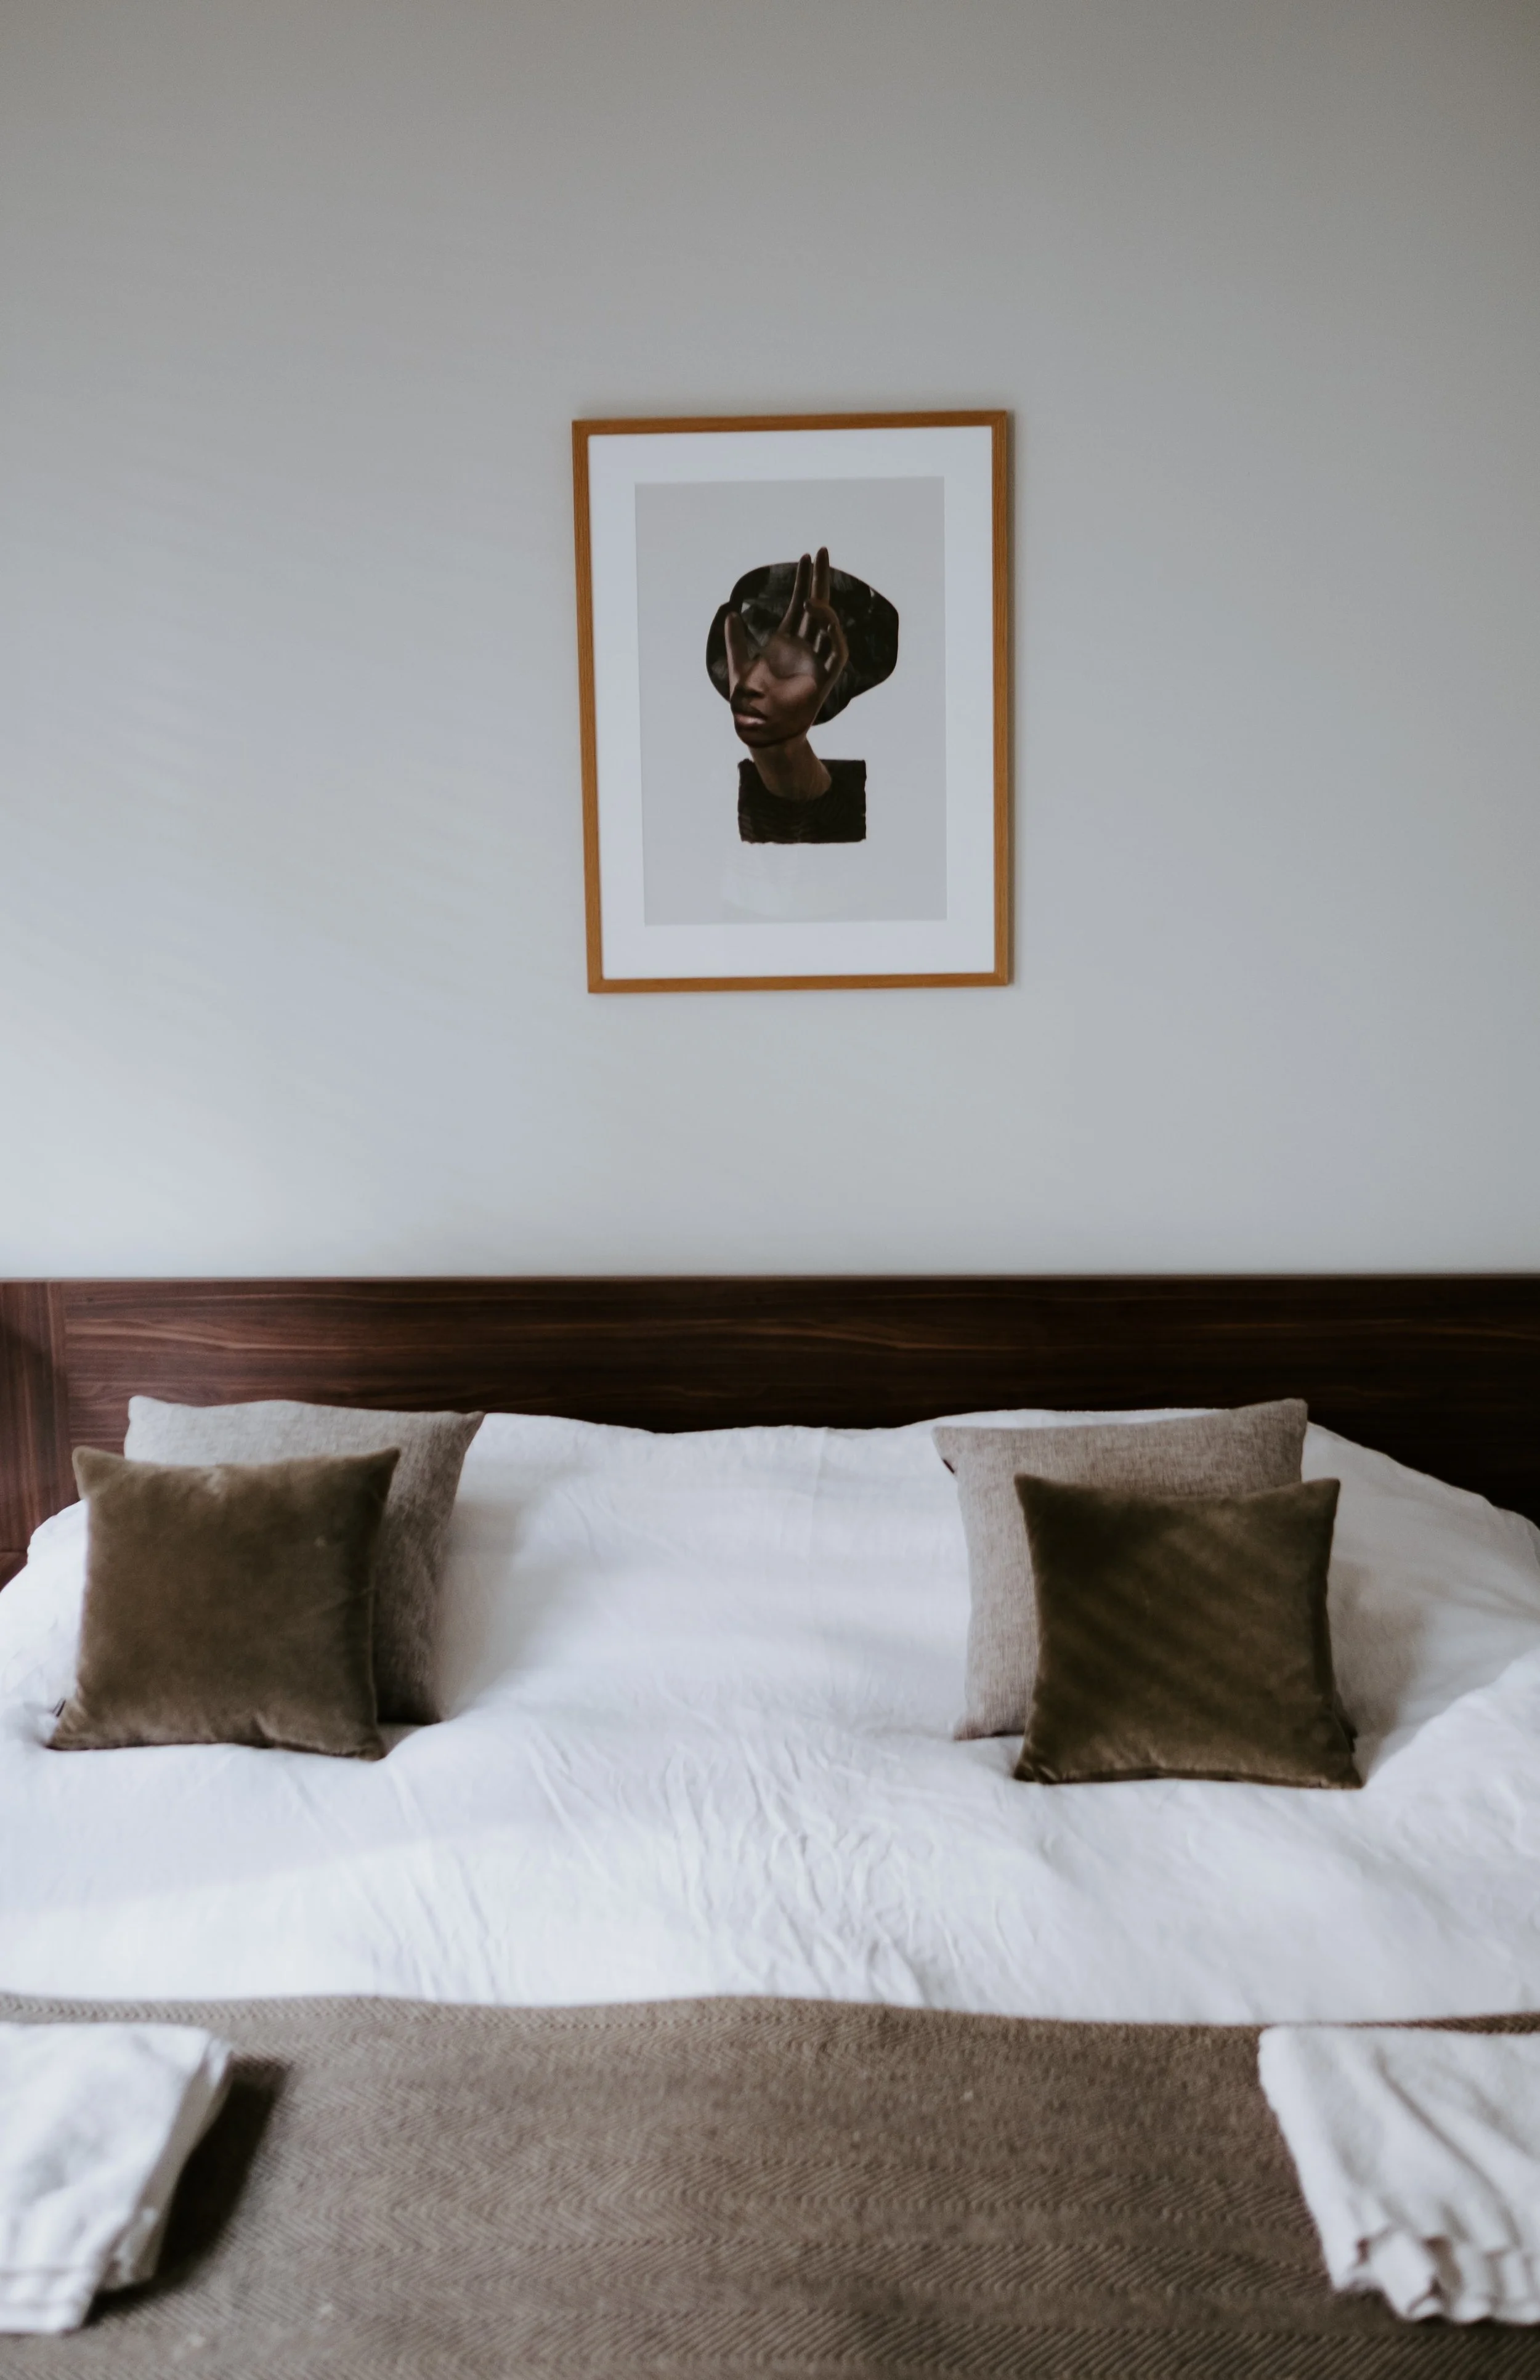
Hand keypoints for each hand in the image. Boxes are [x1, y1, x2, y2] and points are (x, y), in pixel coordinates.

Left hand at [723, 548, 848, 705]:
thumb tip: (730, 613)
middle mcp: (804, 647)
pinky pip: (836, 651)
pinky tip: (822, 619)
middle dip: (820, 579)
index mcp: (786, 641)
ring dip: (824, 608)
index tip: (806, 556)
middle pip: (817, 606)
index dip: (803, 580)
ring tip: (812, 597)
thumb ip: (735, 642)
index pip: (800, 604)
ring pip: (829, 625)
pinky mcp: (824, 678)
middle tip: (823, 551)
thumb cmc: (751, 704)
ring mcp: (816, 661)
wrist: (761, 731)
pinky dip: (833, 634)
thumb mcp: (739, 668)